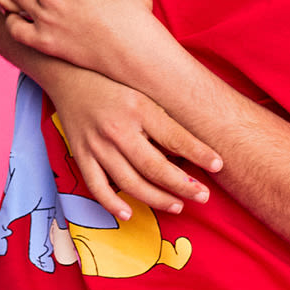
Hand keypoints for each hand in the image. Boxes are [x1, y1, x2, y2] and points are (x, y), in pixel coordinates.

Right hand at [41, 65, 222, 218]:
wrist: (71, 76)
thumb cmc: (116, 85)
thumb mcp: (144, 95)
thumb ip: (163, 121)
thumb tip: (190, 151)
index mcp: (139, 108)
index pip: (175, 137)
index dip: (198, 153)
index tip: (218, 165)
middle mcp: (118, 128)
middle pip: (154, 166)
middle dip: (182, 185)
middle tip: (203, 196)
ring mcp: (97, 144)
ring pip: (129, 181)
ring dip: (156, 198)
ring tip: (178, 206)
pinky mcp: (79, 155)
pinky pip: (96, 186)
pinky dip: (112, 203)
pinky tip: (128, 214)